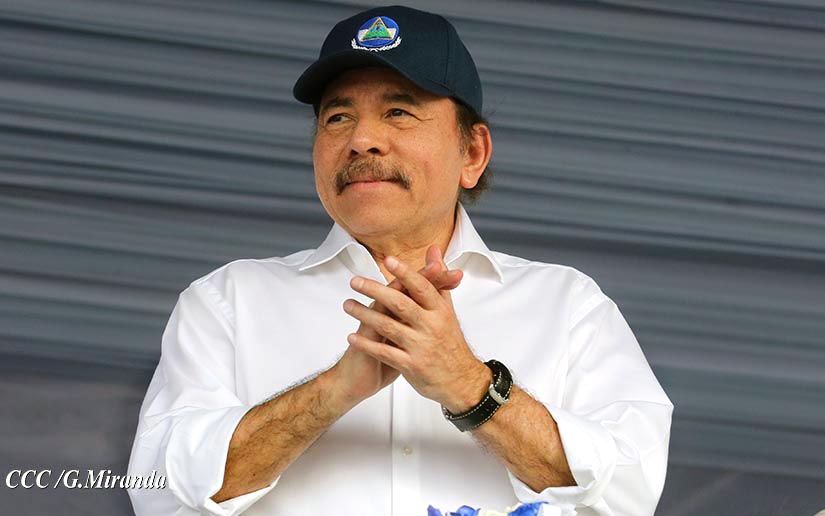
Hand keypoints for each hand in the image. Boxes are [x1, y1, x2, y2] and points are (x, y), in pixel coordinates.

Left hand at [342, 246, 489, 412]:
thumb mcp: (447, 310)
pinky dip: (366, 345)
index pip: (422, 287)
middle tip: (355, 282)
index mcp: (440, 311)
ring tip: (348, 305)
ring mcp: (421, 347)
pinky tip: (351, 337)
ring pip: (389, 327)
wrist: (461, 381)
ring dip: (365, 315)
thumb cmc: (451, 343)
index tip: (388, 261)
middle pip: (401, 304)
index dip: (405, 273)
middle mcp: (432, 327)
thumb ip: (437, 280)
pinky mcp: (412, 366)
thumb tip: (434, 252)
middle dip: (375, 291)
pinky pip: (384, 353)